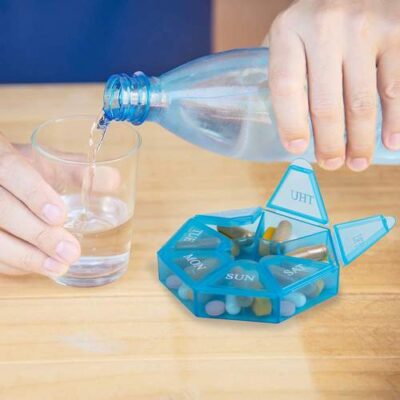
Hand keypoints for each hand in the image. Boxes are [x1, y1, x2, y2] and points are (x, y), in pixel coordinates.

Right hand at [0, 133, 80, 276]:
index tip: (61, 216)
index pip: (12, 172)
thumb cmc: (25, 171)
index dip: (35, 195)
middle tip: (71, 251)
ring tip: (60, 267)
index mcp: (2, 159)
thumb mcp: (47, 164)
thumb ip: (78, 170)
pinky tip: (43, 269)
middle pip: (3, 210)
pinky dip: (17, 264)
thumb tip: (113, 179)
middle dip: (38, 234)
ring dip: (27, 257)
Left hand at [266, 0, 399, 170]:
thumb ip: (282, 68)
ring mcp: (364, 28)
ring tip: (357, 162)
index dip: (291, 124)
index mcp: (289, 31)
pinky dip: (395, 120)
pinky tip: (391, 140)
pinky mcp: (396, 30)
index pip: (286, 87)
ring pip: (362, 102)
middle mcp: (325, 27)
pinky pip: (396, 86)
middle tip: (330, 164)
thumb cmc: (316, 17)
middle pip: (325, 103)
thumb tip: (274, 119)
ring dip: (360, 141)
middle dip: (328, 143)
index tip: (297, 150)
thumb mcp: (288, 33)